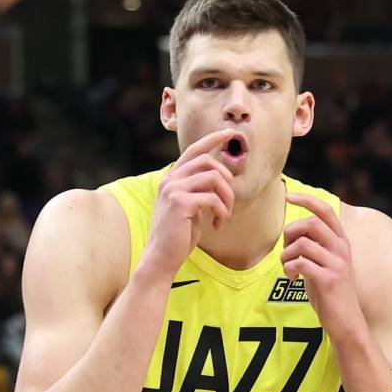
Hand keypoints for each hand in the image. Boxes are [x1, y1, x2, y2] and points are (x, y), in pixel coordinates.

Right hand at [142, 129, 235, 276]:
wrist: (161, 258)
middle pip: (208, 161)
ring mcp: (173, 189)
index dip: (212, 139)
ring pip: (213, 177)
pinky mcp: (180, 203)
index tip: (230, 133)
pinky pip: (213, 198)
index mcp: (172, 178)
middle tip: (229, 202)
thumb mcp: (190, 207)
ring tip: (225, 215)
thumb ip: (199, 190)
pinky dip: (222, 212)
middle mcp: (170, 180)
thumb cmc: (179, 236)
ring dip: (227, 197)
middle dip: (226, 179)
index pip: (193, 150)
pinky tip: (218, 225)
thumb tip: (220, 178)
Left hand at [281, 193, 364, 342]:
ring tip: (287, 267)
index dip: (306, 199)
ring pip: (302, 243)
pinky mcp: (328, 280)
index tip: (289, 196)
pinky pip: (299, 263)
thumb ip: (316, 247)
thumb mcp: (326, 264)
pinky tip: (291, 277)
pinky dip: (288, 268)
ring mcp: (337, 264)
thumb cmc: (331, 293)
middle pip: (310, 223)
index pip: (326, 210)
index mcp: (341, 242)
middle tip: (286, 249)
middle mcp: (341, 249)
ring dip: (286, 254)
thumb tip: (294, 233)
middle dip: (290, 232)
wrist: (347, 323)